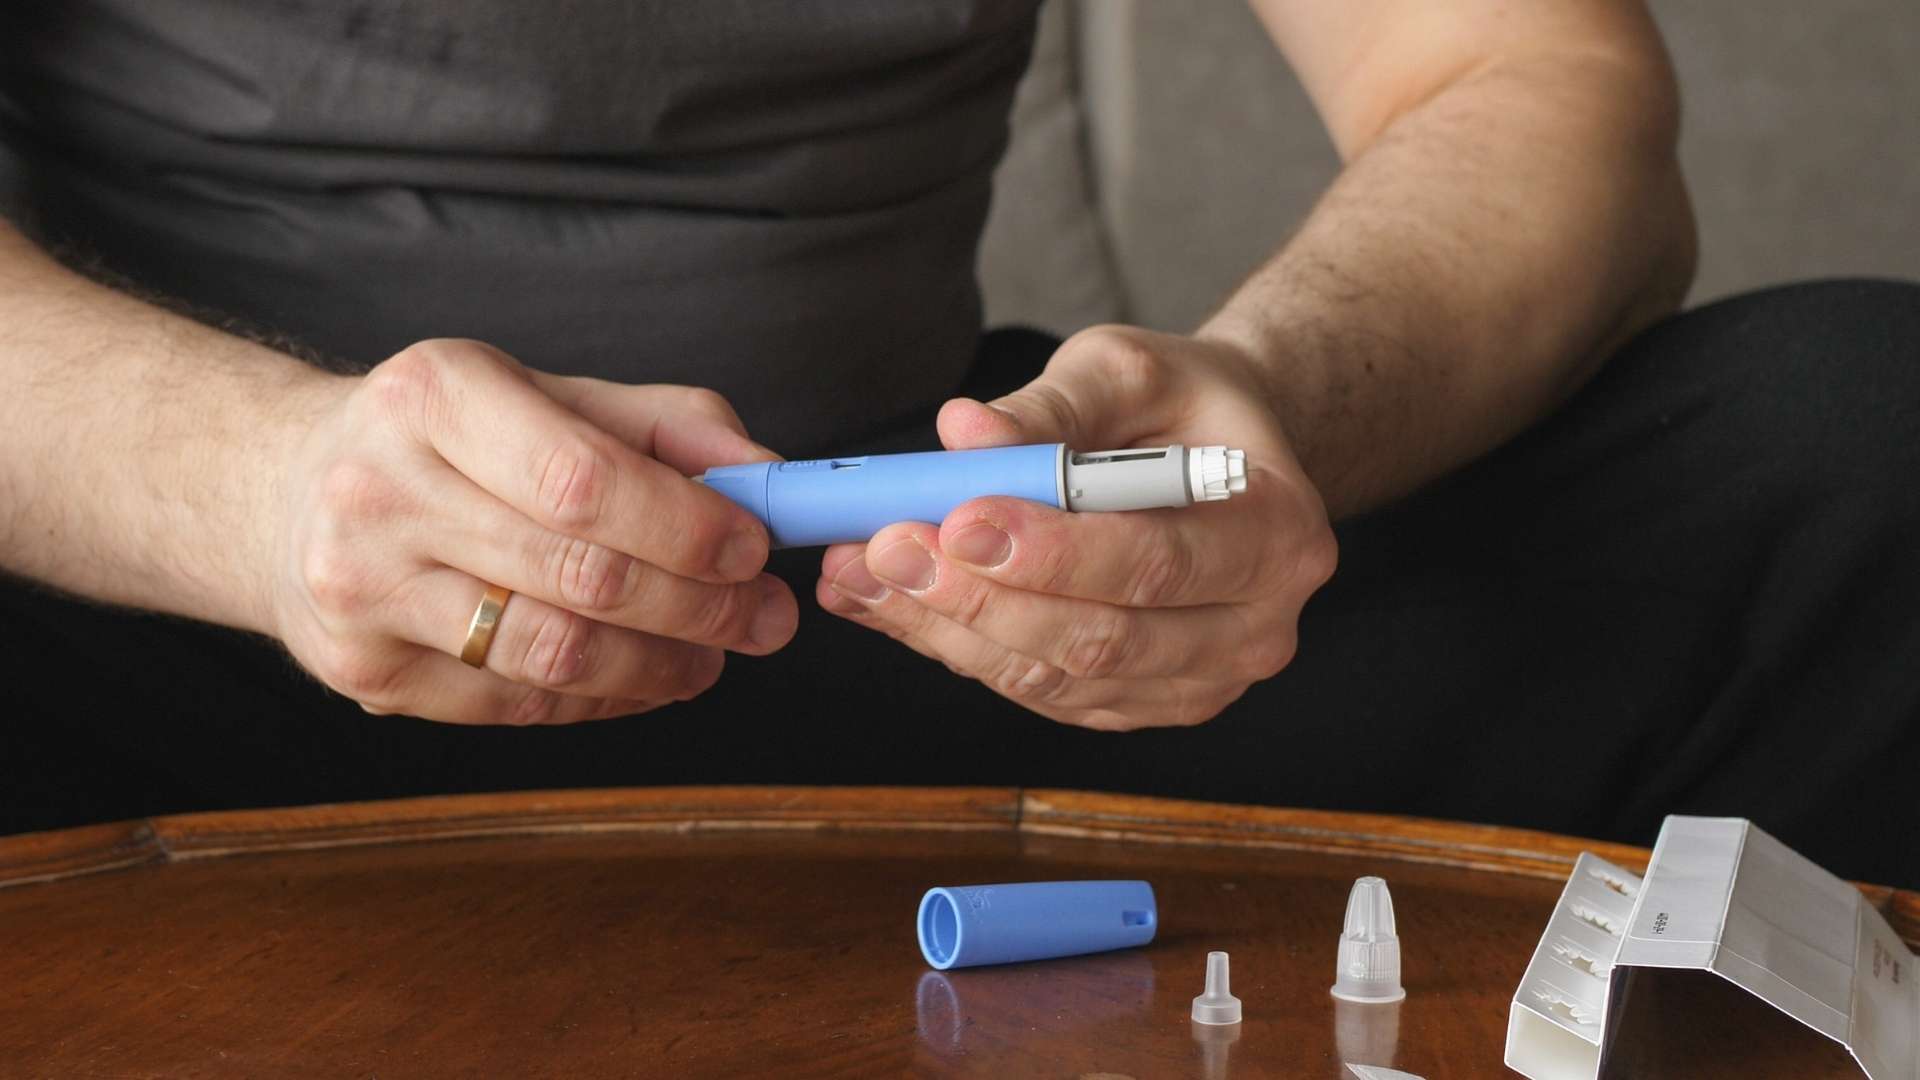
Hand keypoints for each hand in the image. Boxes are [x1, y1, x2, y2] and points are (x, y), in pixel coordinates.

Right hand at [267, 339, 794, 724]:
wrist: (285, 493)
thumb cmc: (451, 440)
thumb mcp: (550, 395)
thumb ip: (671, 429)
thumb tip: (772, 482)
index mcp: (434, 394)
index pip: (582, 478)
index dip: (685, 527)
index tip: (755, 549)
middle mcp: (380, 489)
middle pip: (579, 574)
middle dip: (699, 606)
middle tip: (765, 618)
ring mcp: (361, 589)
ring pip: (552, 655)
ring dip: (660, 666)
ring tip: (714, 655)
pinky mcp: (363, 670)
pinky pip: (516, 704)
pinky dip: (602, 698)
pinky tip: (642, 677)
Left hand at [817, 325, 1335, 729]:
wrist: (1213, 456)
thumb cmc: (1179, 405)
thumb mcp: (1127, 370)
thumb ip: (1049, 406)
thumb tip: (961, 433)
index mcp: (1278, 534)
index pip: (1158, 561)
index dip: (1053, 551)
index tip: (958, 518)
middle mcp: (1255, 627)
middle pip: (1102, 638)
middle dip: (979, 597)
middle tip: (886, 546)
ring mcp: (1199, 681)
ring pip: (1058, 678)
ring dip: (948, 629)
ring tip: (862, 570)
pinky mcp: (1138, 704)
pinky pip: (1038, 691)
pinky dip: (956, 647)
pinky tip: (889, 600)